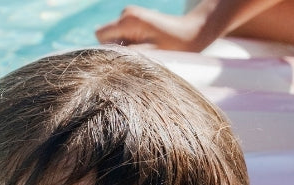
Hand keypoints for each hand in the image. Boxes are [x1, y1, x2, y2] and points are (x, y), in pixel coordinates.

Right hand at [95, 5, 217, 50]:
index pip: (99, 37)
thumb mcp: (149, 56)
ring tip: (145, 54)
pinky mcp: (136, 22)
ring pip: (114, 40)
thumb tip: (105, 60)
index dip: (105, 52)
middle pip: (105, 39)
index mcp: (127, 20)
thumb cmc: (176, 46)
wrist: (194, 32)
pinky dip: (131, 47)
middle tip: (138, 58)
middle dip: (116, 52)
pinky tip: (146, 49)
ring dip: (125, 51)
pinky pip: (123, 39)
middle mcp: (126, 14)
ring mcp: (130, 17)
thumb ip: (125, 56)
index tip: (121, 61)